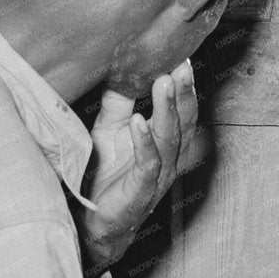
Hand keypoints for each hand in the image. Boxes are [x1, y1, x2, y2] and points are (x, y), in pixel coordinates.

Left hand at [80, 60, 208, 270]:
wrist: (93, 220)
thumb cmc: (105, 174)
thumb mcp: (109, 130)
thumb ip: (118, 103)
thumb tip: (120, 70)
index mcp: (165, 142)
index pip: (182, 111)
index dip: (184, 86)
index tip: (182, 57)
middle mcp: (168, 158)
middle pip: (183, 122)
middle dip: (184, 92)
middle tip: (182, 65)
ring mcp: (157, 176)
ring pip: (170, 139)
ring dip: (168, 109)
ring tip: (165, 83)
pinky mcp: (141, 191)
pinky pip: (148, 164)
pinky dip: (144, 141)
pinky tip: (138, 121)